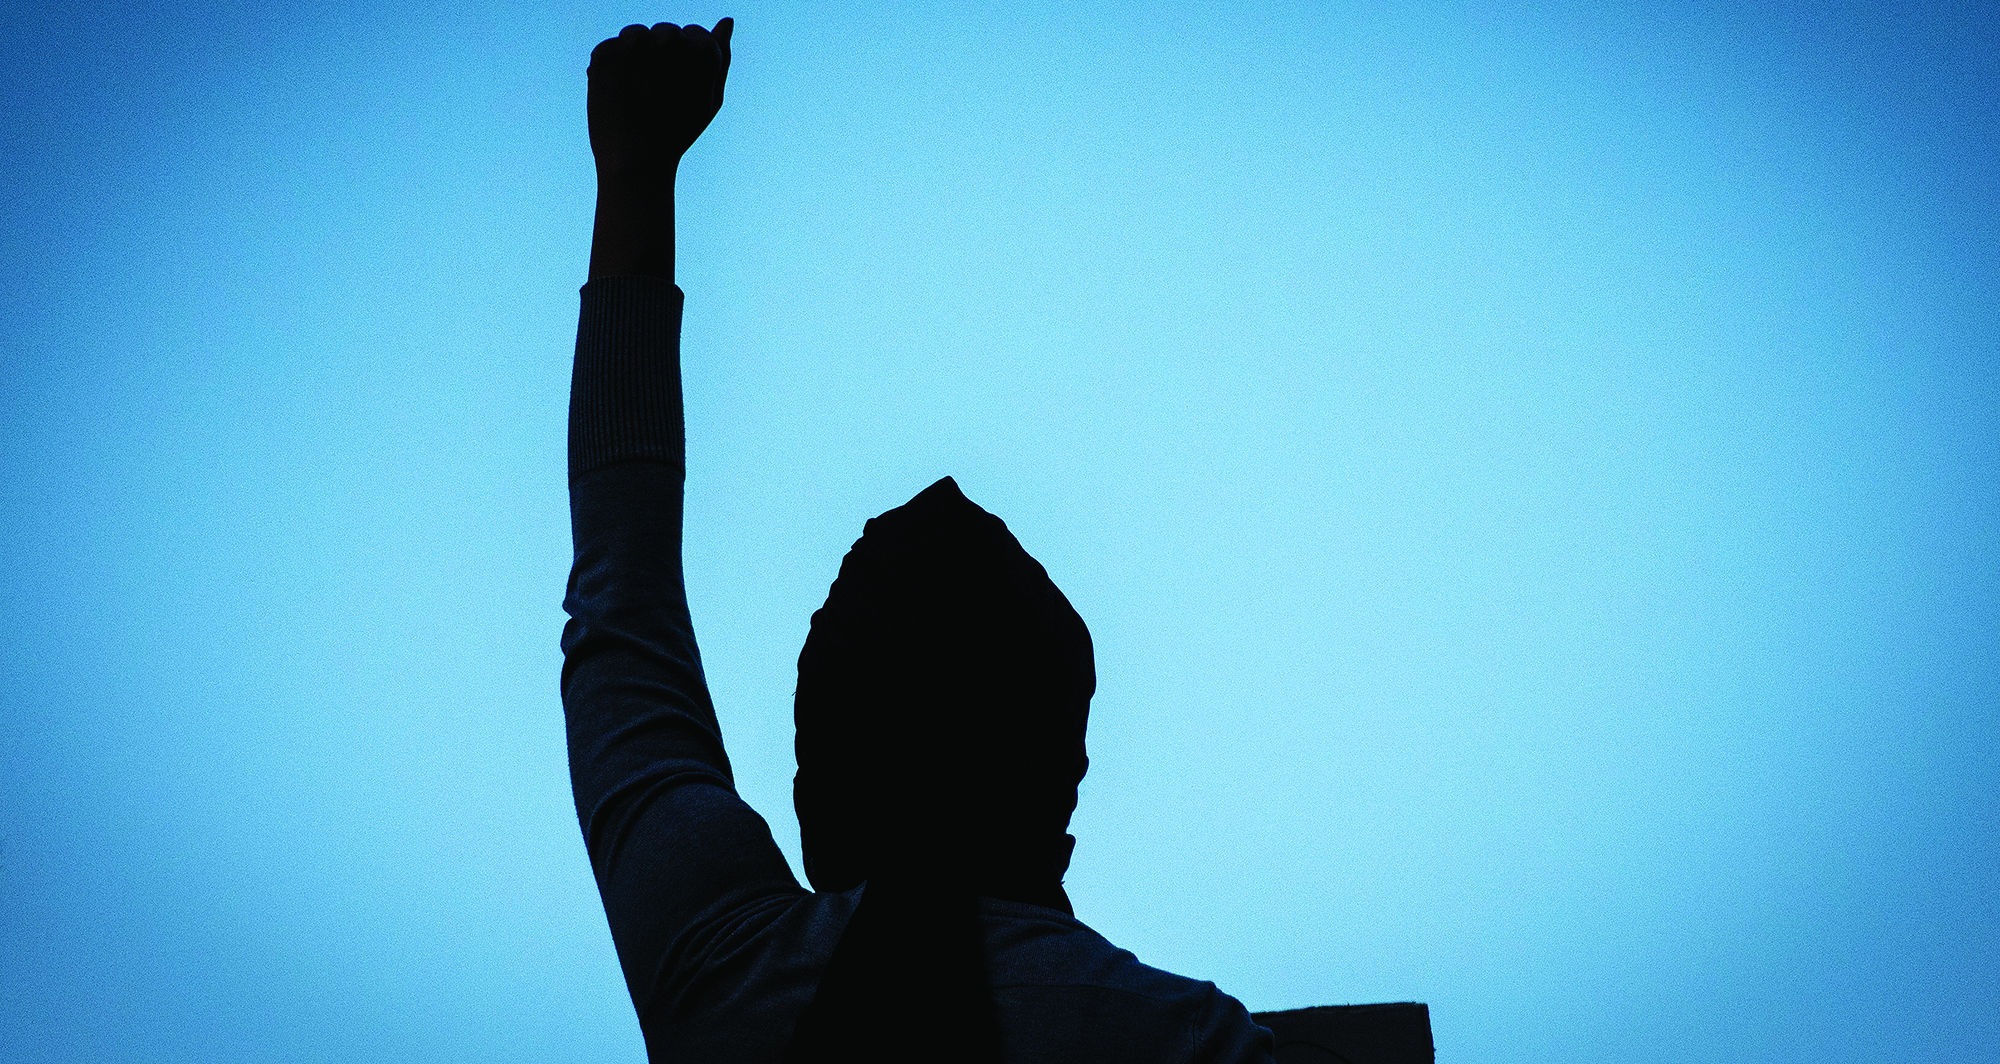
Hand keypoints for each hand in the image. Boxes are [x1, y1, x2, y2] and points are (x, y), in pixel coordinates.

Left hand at [588, 19, 733, 180]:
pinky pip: (611, 47)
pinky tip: (618, 94)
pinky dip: (612, 67)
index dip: (687, 64)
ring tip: (638, 94)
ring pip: (636, 34)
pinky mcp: (605, 52)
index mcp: (702, 49)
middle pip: (665, 31)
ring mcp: (635, 45)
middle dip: (661, 56)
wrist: (636, 161)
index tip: (681, 90)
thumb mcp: (711, 98)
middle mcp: (669, 40)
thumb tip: (727, 21)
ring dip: (636, 56)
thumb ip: (721, 57)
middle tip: (658, 96)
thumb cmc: (678, 132)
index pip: (695, 34)